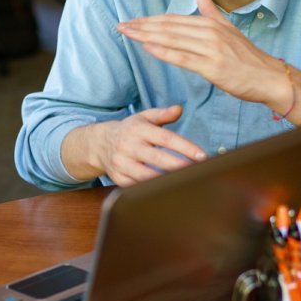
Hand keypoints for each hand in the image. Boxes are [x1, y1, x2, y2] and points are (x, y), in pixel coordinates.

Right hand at [74, 106, 205, 186]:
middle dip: (180, 166)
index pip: (165, 138)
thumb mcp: (143, 118)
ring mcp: (122, 163)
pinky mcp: (118, 178)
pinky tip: (168, 191)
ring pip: (147, 176)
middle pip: (158, 159)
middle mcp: (128, 146)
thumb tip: (179, 109)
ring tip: (186, 183)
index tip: (202, 155)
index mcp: (138, 129)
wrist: (99, 144)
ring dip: (167, 181)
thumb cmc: (128, 131)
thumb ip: (163, 114)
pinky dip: (153, 190)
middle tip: (199, 172)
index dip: (185, 147)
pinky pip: (137, 187)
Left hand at [116, 0, 290, 110]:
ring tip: (126, 34)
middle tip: (120, 26)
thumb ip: (211, 12)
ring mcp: (211, 49)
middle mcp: (209, 33)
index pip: (173, 19)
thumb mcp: (229, 29)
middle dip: (141, 26)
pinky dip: (164, 51)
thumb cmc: (248, 58)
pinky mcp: (212, 66)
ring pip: (172, 39)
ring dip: (146, 35)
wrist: (270, 78)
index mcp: (211, 24)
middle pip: (168, 27)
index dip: (150, 20)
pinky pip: (183, 57)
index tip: (131, 21)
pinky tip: (147, 47)